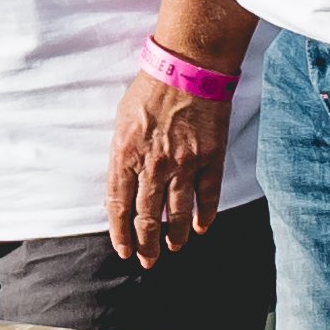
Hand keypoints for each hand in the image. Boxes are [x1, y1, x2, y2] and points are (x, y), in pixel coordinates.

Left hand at [103, 67, 231, 269]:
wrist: (188, 67)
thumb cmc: (150, 90)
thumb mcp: (122, 121)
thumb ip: (122, 156)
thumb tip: (122, 186)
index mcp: (125, 154)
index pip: (118, 206)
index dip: (120, 233)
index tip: (124, 250)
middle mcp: (153, 165)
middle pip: (147, 217)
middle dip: (146, 245)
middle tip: (147, 261)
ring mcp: (184, 164)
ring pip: (177, 214)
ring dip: (173, 237)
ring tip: (172, 248)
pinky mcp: (210, 159)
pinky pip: (207, 197)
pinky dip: (204, 217)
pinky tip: (200, 228)